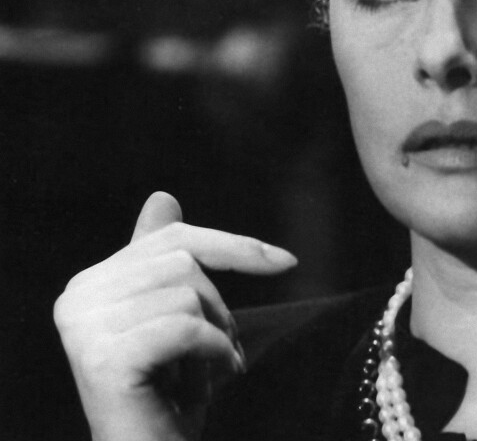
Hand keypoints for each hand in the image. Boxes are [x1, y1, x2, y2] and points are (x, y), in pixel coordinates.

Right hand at [54, 192, 296, 440]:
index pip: (173, 240)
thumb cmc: (168, 392)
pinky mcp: (104, 358)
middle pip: (183, 262)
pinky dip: (213, 353)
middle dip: (220, 307)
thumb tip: (162, 195)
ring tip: (205, 370)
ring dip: (216, 335)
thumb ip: (160, 258)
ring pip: (187, 292)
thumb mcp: (173, 317)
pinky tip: (206, 383)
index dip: (234, 247)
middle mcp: (77, 297)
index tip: (287, 262)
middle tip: (220, 352)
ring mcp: (84, 328)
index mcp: (91, 282)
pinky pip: (187, 327)